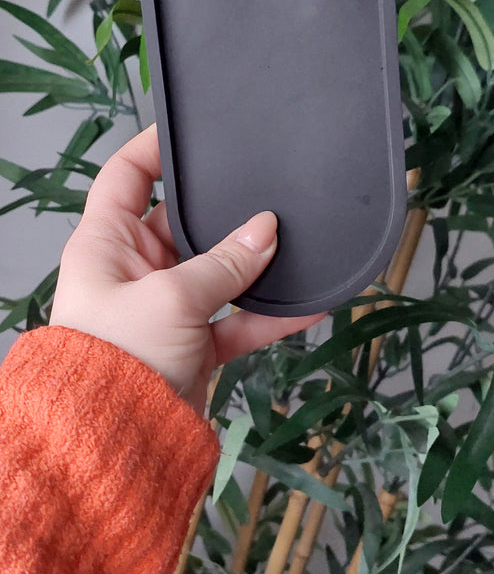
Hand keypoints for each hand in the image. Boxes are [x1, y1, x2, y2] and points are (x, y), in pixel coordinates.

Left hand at [50, 124, 323, 414]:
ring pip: (217, 273)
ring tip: (296, 245)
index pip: (125, 177)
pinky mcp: (191, 345)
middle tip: (262, 190)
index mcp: (105, 244)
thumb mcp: (172, 298)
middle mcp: (132, 270)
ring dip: (253, 266)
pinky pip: (236, 320)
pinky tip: (308, 305)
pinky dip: (268, 315)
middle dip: (222, 213)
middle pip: (181, 223)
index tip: (192, 132)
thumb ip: (224, 263)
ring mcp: (164, 308)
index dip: (153, 149)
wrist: (118, 441)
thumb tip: (267, 229)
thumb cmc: (117, 360)